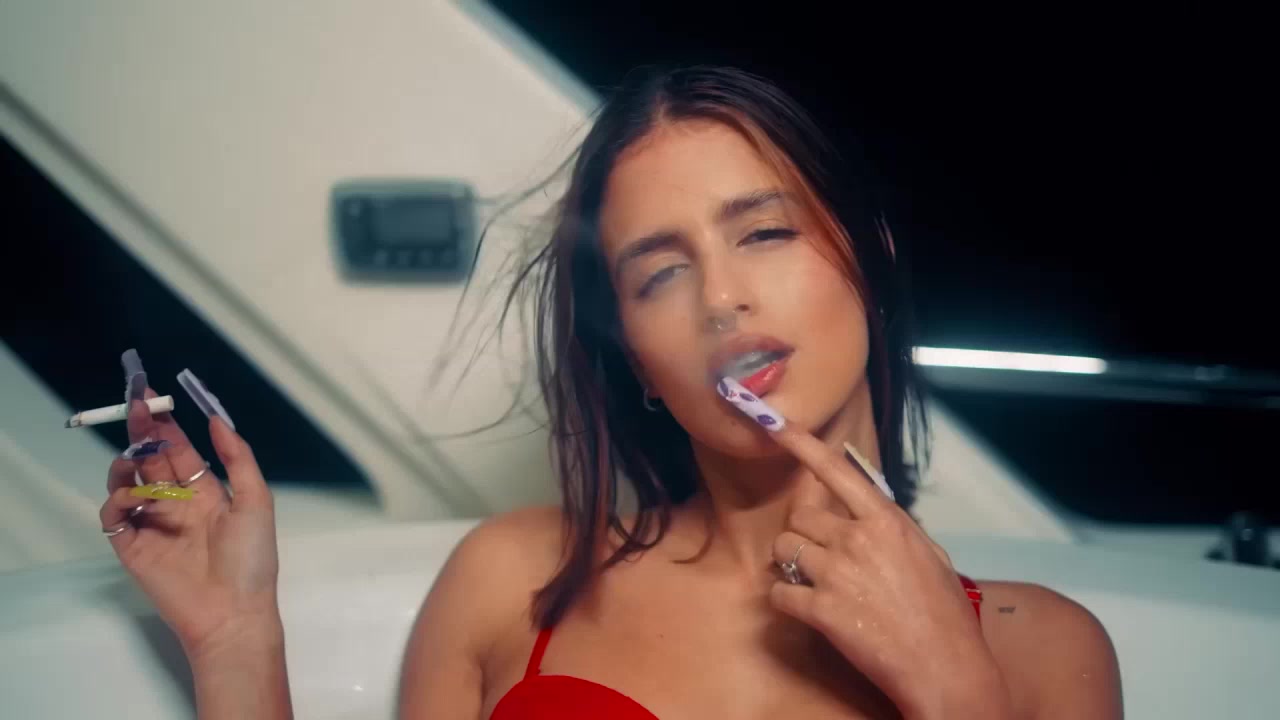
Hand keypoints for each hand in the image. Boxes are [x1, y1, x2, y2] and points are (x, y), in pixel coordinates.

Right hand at [99, 375, 279, 661]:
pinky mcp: (132, 547)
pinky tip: (136, 496)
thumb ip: (237, 457)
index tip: (152, 397)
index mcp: (206, 491)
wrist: (233, 611)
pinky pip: (114, 515)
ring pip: (127, 482)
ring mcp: (153, 523)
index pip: (178, 449)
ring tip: (138, 458)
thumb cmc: (252, 558)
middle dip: (141, 432)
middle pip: (150, 459)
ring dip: (128, 464)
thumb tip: (216, 418)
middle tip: (135, 406)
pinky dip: (119, 500)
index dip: (165, 424)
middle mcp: (177, 503)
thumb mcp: (256, 499)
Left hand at [766, 425, 1012, 718]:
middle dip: (804, 535)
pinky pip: (780, 593)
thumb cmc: (945, 615)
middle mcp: (857, 539)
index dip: (801, 444)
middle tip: (823, 559)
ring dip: (791, 565)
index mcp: (886, 521)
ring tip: (816, 585)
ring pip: (784, 549)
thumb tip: (868, 512)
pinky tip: (809, 611)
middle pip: (800, 516)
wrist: (946, 668)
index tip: (775, 424)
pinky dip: (786, 602)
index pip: (836, 471)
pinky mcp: (820, 610)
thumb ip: (893, 529)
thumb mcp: (930, 556)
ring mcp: (836, 573)